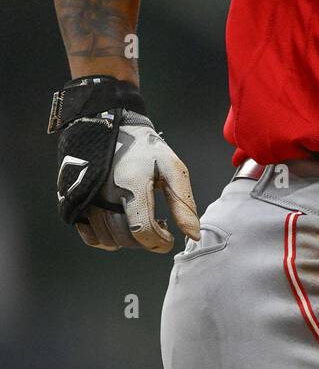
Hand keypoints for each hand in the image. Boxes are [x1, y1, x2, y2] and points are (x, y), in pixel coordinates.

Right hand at [61, 115, 200, 252]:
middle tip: (158, 227)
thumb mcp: (172, 169)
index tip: (169, 238)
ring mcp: (87, 199)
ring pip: (108, 239)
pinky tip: (120, 226)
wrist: (111, 126)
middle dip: (146, 241)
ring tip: (140, 223)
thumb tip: (194, 235)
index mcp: (132, 185)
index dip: (159, 242)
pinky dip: (106, 238)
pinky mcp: (76, 202)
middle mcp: (105, 195)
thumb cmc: (146, 149)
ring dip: (127, 240)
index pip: (143, 230)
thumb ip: (183, 203)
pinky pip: (89, 235)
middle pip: (125, 238)